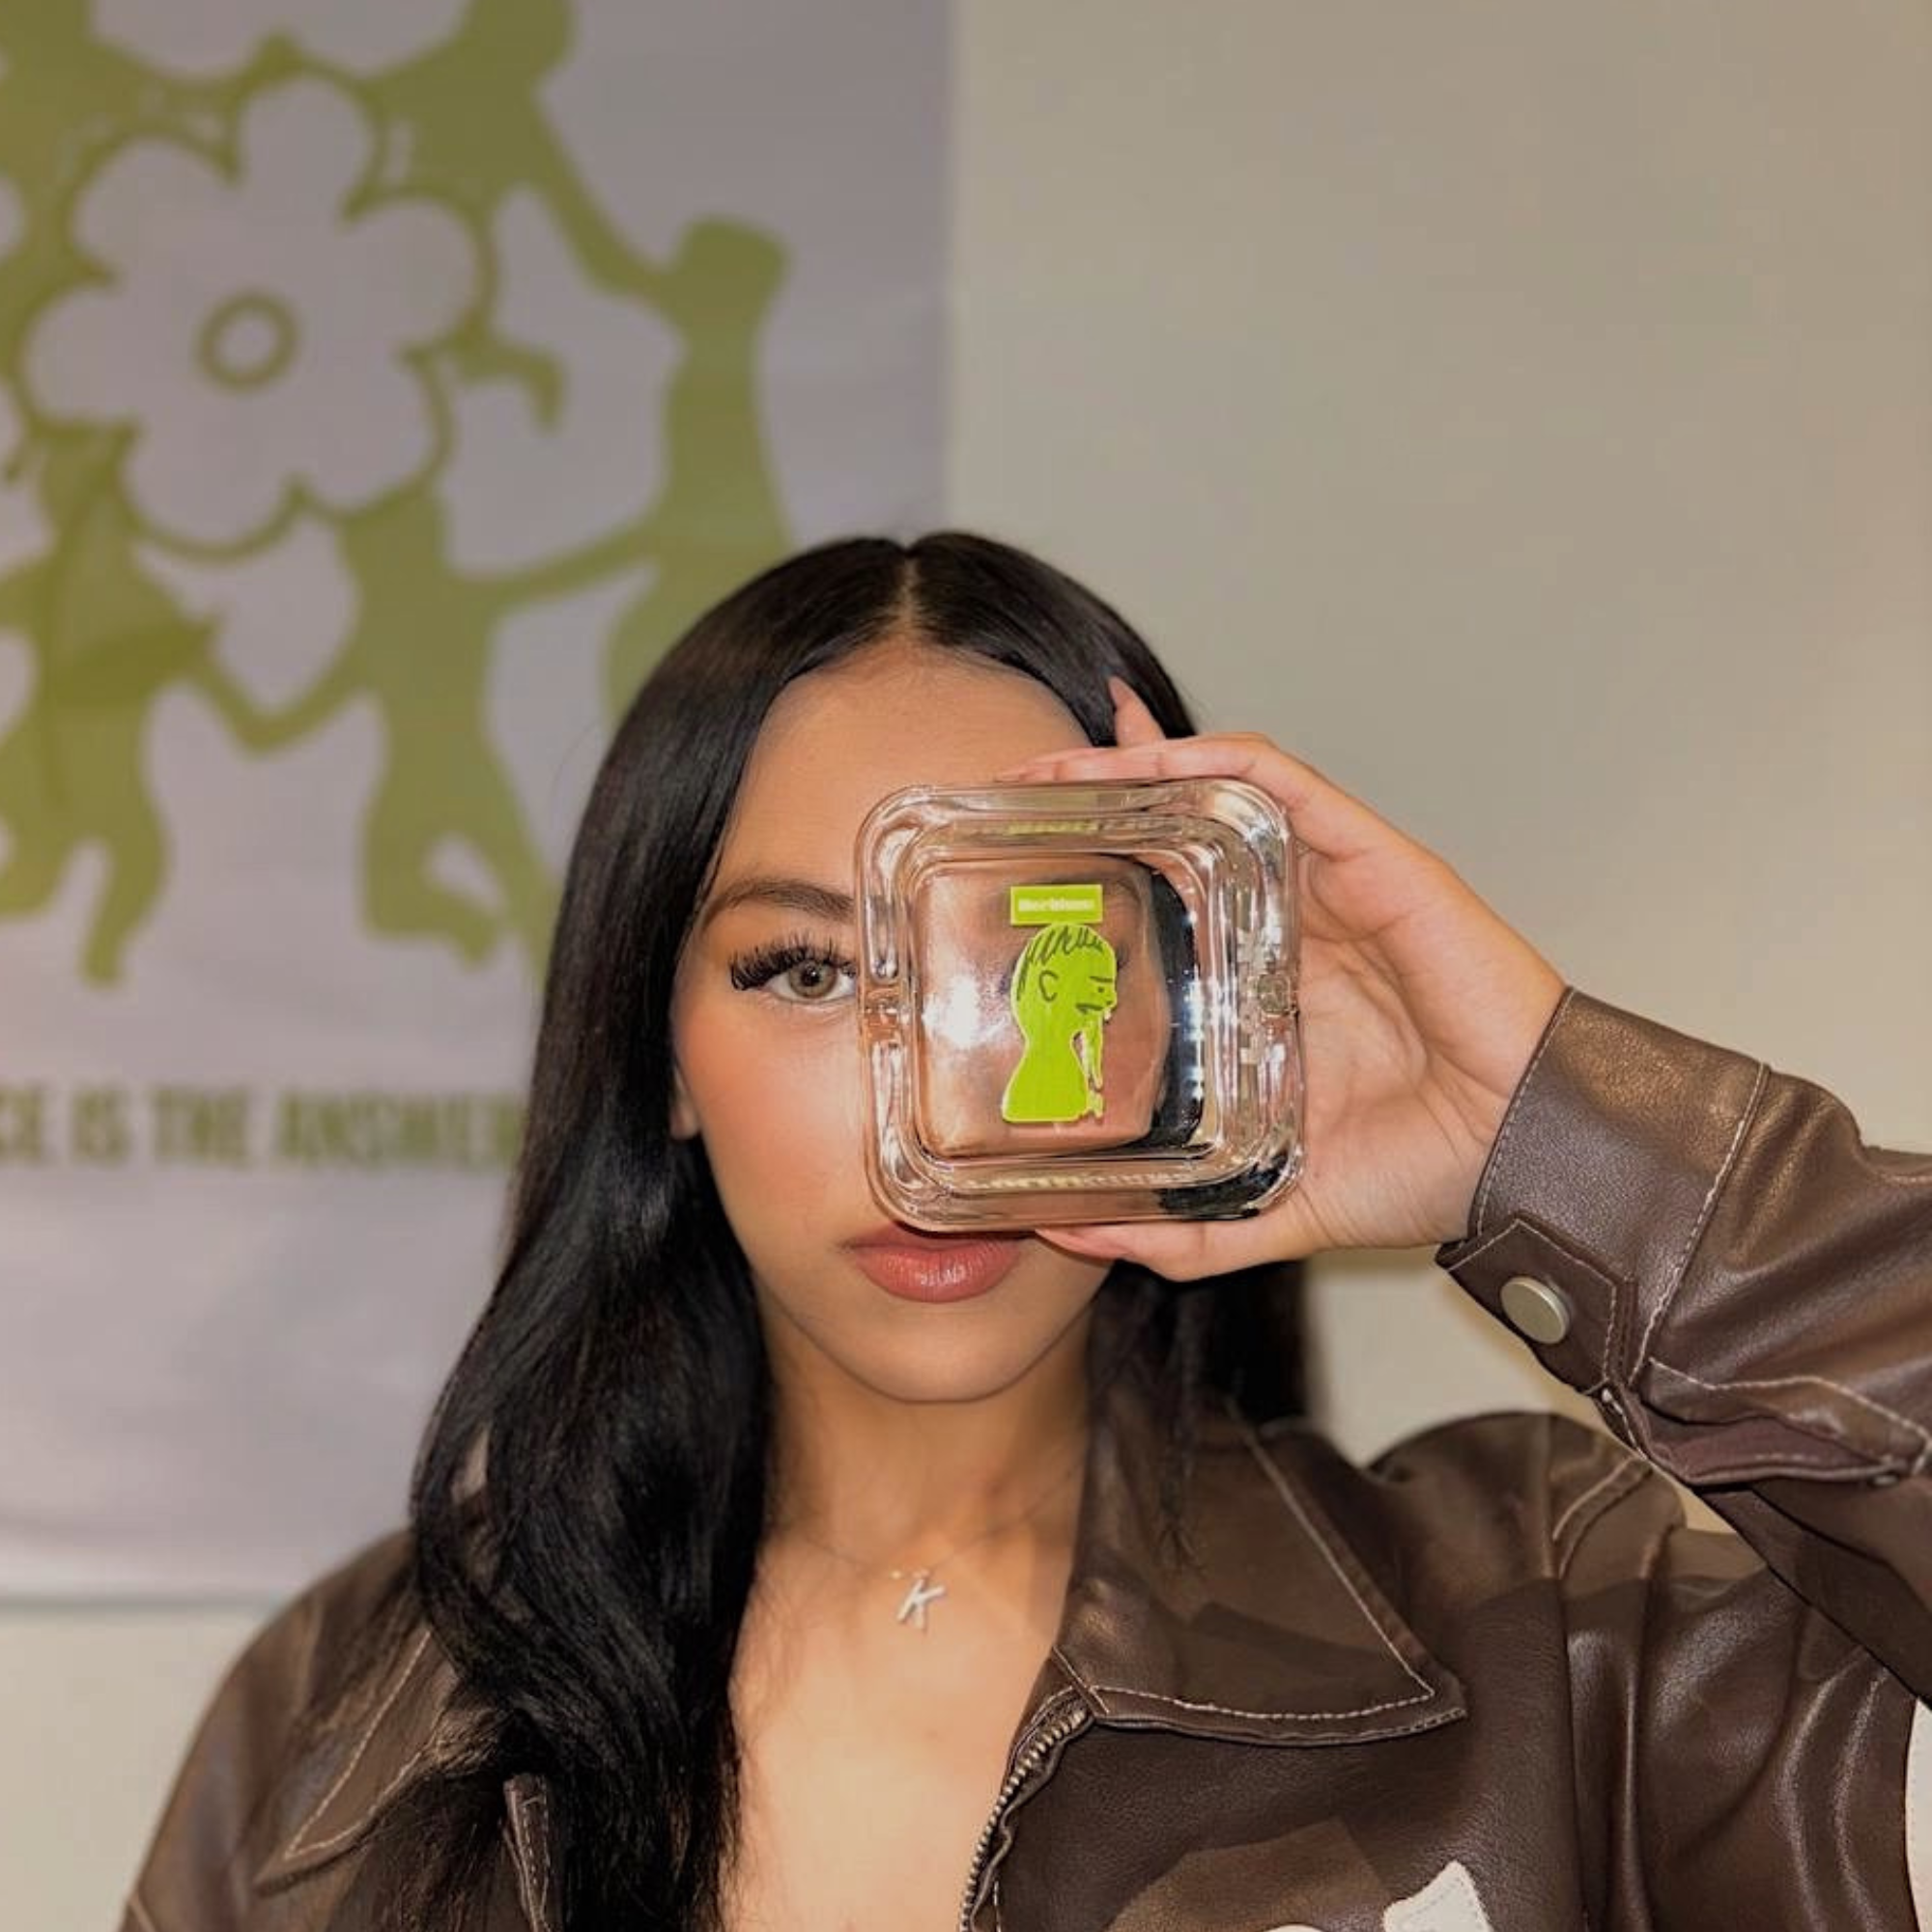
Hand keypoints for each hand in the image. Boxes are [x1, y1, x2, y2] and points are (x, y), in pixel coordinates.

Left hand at [1001, 680, 1565, 1276]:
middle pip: (1186, 835)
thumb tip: (1064, 1231)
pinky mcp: (1372, 859)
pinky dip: (1215, 761)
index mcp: (1263, 992)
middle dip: (1099, 802)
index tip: (1021, 870)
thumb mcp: (1263, 1211)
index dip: (1101, 880)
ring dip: (1136, 768)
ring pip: (1223, 795)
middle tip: (1015, 795)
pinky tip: (1148, 756)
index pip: (1172, 909)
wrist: (1519, 1160)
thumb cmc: (1418, 1177)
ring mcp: (1330, 888)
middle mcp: (1290, 927)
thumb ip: (1174, 1229)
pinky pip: (1285, 786)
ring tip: (1056, 769)